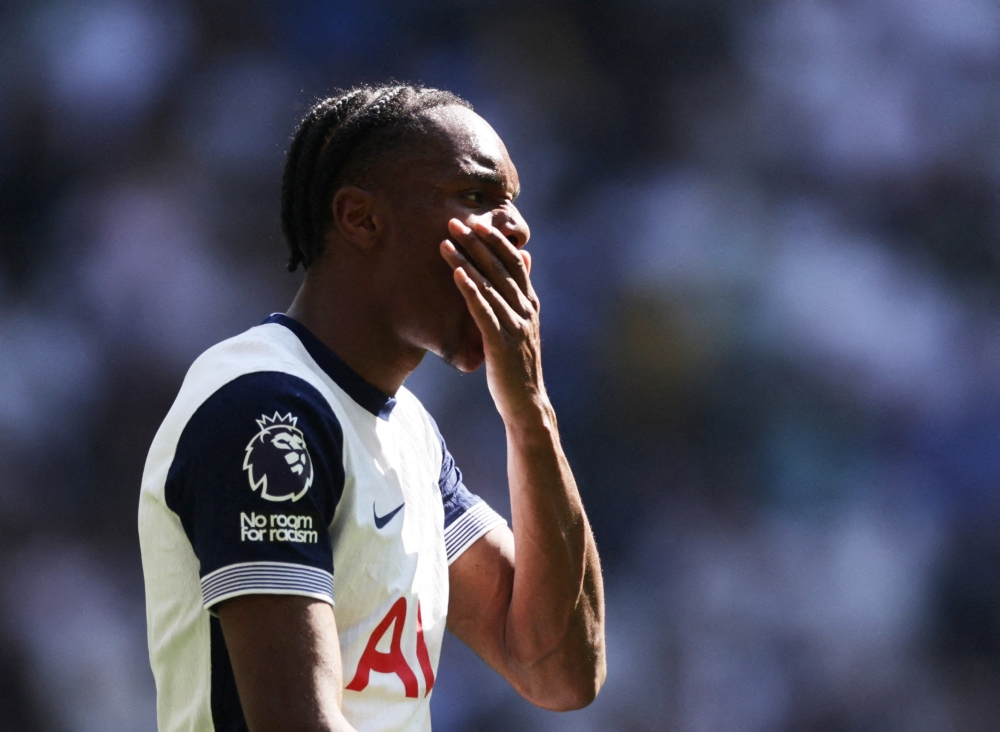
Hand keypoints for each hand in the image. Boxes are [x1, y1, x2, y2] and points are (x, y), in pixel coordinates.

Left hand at [440, 219, 545, 424]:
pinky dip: (470, 289)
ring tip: (447, 241)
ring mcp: (514, 326)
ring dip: (467, 259)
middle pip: (500, 267)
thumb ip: (520, 294)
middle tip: (455, 222)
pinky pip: (483, 310)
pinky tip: (456, 273)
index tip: (477, 222)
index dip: (496, 241)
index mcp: (529, 304)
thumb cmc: (518, 366)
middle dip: (477, 242)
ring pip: (490, 284)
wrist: (527, 404)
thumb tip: (524, 257)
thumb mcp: (522, 326)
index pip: (514, 263)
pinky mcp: (501, 343)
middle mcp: (525, 310)